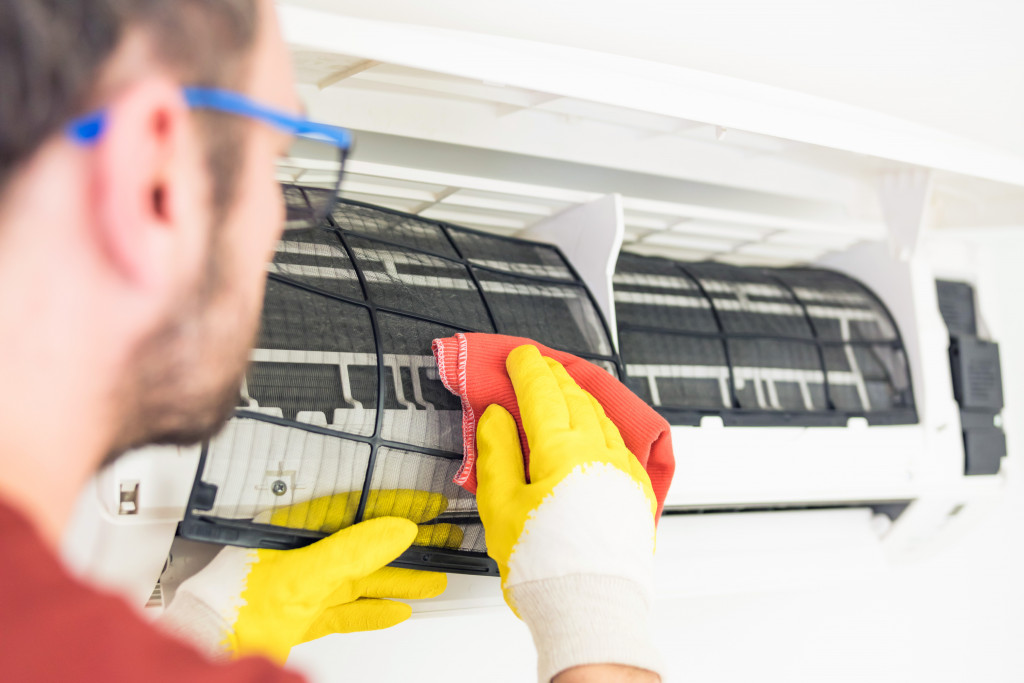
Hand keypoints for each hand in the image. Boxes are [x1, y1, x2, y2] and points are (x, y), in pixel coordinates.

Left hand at [159, 490, 451, 662]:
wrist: (210, 642)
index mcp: (298, 531)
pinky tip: (398, 610)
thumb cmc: (234, 603)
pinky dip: (375, 611)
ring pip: (364, 578)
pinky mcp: (305, 615)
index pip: (359, 510)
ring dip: (401, 579)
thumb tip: (397, 529)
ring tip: (433, 579)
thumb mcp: (302, 574)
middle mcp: (305, 554)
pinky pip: (349, 609)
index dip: (397, 507)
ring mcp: (306, 586)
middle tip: (444, 539)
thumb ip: (351, 551)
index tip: (428, 505)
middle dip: (409, 544)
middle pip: (369, 544)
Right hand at [476, 345, 661, 681]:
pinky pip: (620, 441)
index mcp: (562, 450)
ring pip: (603, 415)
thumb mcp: (500, 505)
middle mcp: (599, 452)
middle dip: (554, 375)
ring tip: (564, 390)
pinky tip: (595, 428)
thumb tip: (496, 417)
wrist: (590, 608)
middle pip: (575, 396)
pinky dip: (602, 423)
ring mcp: (623, 471)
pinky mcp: (636, 492)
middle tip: (537, 365)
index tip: (519, 356)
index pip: (543, 392)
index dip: (527, 368)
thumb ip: (496, 452)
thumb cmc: (545, 565)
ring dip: (580, 395)